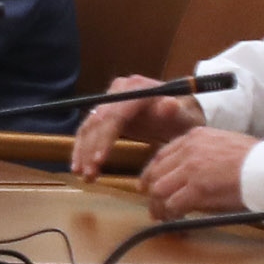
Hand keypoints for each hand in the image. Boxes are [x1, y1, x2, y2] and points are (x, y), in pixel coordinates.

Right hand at [70, 78, 201, 176]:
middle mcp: (119, 89)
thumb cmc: (185, 114)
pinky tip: (78, 165)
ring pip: (89, 126)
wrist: (182, 111)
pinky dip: (82, 148)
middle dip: (90, 149)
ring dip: (82, 152)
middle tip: (88, 174)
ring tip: (83, 175)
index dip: (105, 138)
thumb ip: (175, 110)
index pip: (115, 114)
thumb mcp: (185, 113)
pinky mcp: (105, 111)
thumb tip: (169, 105)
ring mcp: (110, 99)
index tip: (99, 161)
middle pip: (98, 121)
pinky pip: (88, 129)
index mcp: (137, 88)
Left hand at [135, 127, 259, 217]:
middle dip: (151, 192)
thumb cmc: (256, 160)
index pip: (162, 155)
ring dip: (158, 207)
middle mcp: (188, 150)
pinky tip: (174, 221)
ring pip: (159, 190)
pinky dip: (170, 215)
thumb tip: (193, 171)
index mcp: (195, 137)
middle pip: (156, 173)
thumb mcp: (225, 143)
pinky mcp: (197, 189)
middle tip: (154, 207)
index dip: (152, 173)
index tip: (148, 184)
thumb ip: (205, 152)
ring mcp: (191, 169)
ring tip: (162, 217)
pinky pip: (173, 205)